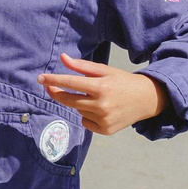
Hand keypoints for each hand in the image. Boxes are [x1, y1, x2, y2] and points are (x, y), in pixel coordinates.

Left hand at [35, 55, 163, 135]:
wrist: (146, 100)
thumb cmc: (123, 82)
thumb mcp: (105, 70)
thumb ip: (82, 66)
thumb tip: (62, 58)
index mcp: (102, 87)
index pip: (71, 83)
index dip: (54, 80)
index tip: (41, 78)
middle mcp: (102, 105)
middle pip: (68, 100)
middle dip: (56, 93)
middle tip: (49, 86)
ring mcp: (103, 120)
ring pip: (78, 110)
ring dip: (81, 103)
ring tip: (98, 98)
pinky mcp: (105, 130)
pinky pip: (85, 122)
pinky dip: (88, 116)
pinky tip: (102, 110)